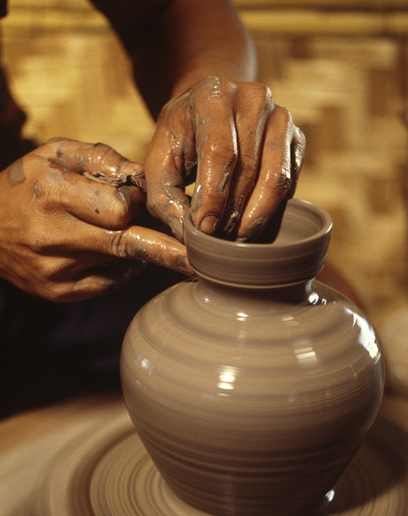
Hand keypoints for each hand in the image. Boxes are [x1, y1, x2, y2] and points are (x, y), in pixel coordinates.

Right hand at [0, 139, 191, 301]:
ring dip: (140, 253)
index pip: (120, 209)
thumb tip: (144, 178)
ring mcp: (56, 270)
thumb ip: (102, 158)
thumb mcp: (56, 153)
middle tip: (202, 257)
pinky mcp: (59, 292)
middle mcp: (54, 236)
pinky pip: (110, 285)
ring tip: (134, 235)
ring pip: (122, 266)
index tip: (140, 199)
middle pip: (128, 245)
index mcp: (54, 194)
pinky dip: (123, 270)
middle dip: (169, 249)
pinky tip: (116, 254)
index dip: (138, 204)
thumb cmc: (26, 184)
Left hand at [144, 76, 304, 241]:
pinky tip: (251, 222)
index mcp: (213, 96)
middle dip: (234, 213)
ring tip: (237, 238)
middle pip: (250, 169)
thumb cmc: (180, 138)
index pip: (220, 153)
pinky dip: (272, 209)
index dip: (214, 197)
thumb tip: (190, 234)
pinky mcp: (296, 138)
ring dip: (257, 216)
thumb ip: (164, 199)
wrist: (208, 110)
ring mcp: (280, 117)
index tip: (205, 229)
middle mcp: (253, 99)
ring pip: (277, 179)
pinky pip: (290, 182)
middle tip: (220, 241)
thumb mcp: (158, 162)